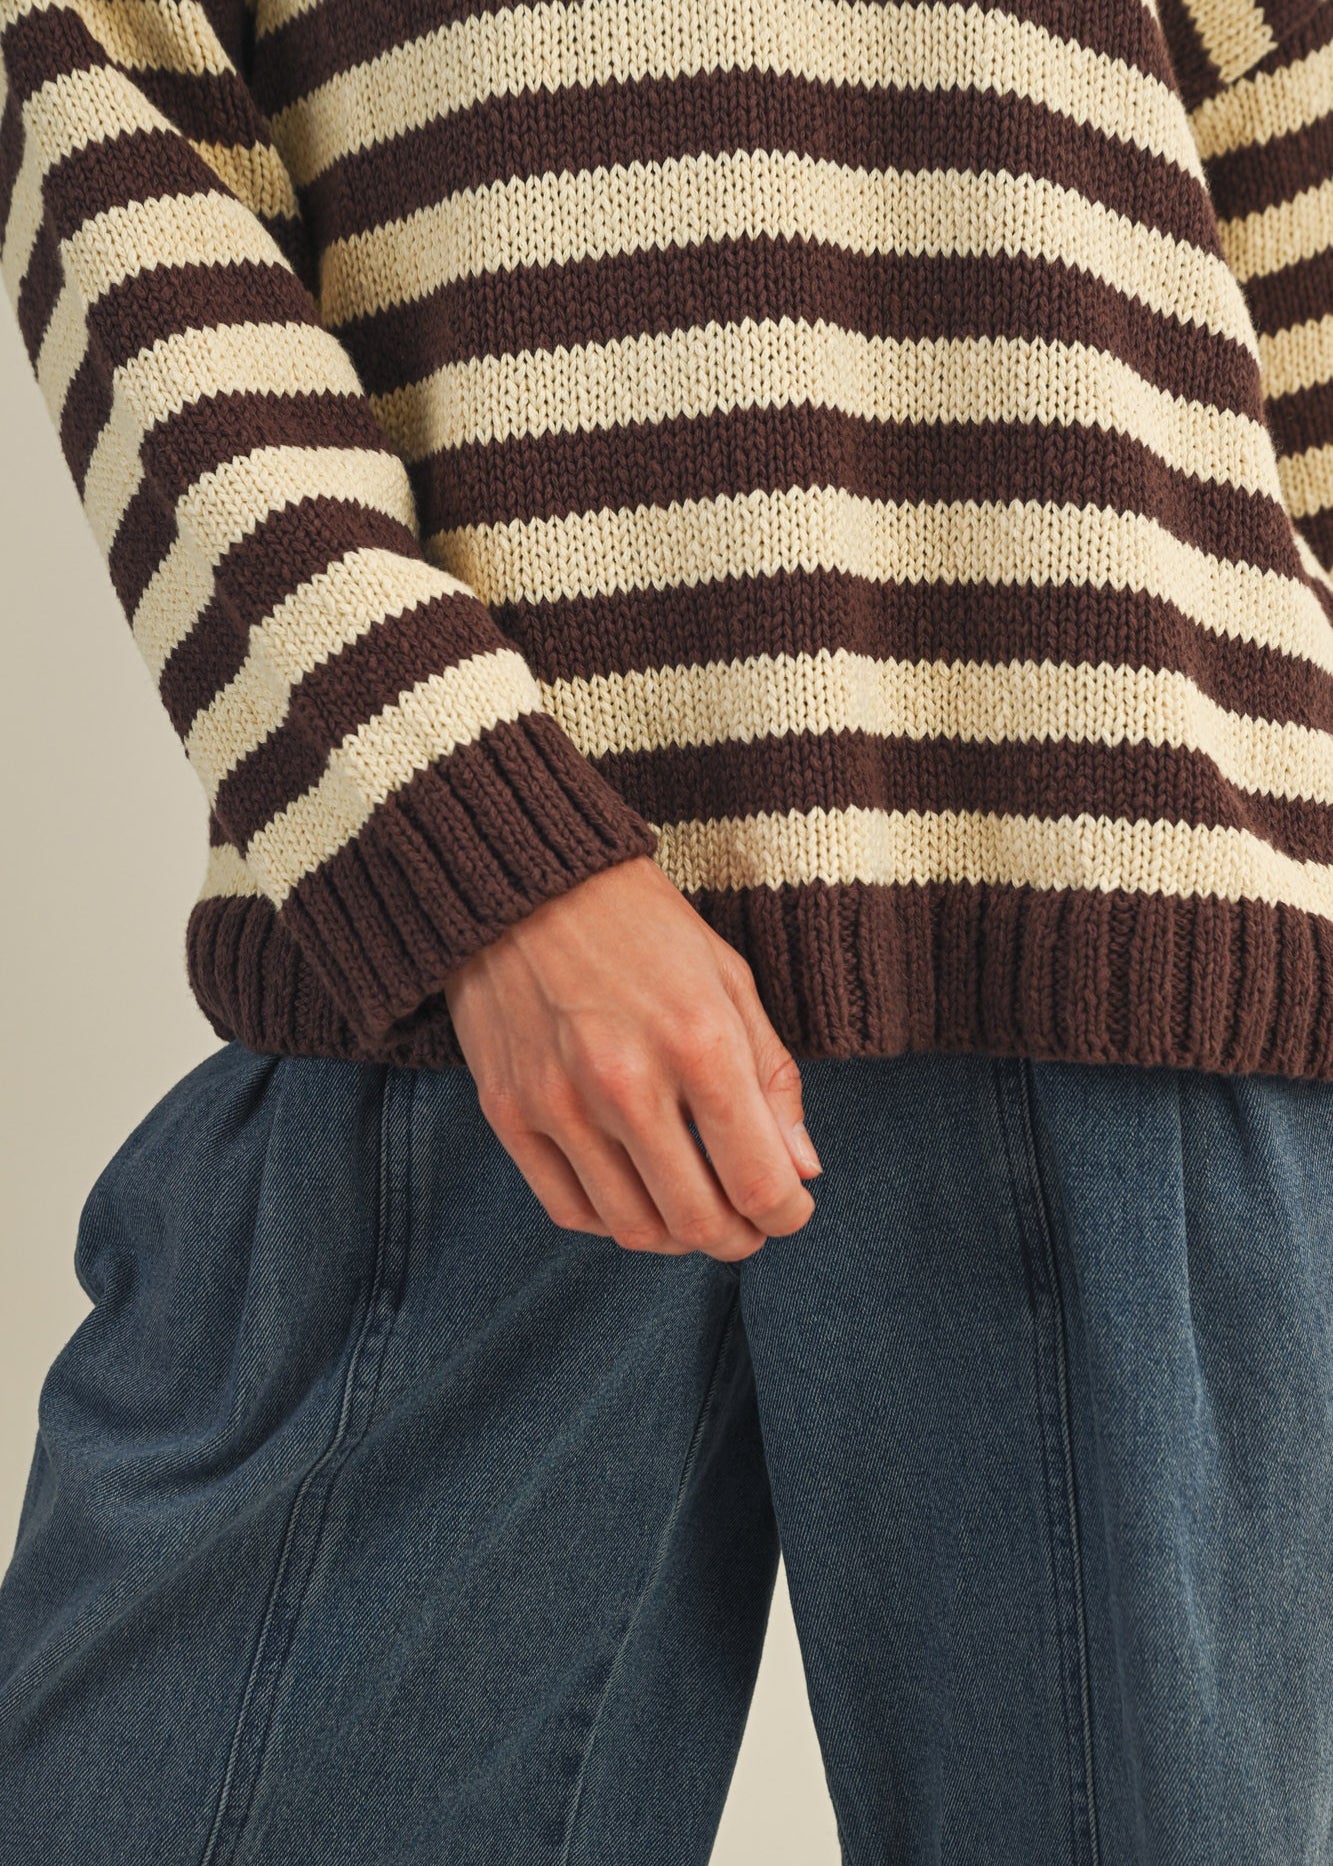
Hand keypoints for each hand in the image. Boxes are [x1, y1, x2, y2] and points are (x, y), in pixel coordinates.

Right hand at [441, 855, 821, 1262]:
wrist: (524, 882)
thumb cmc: (641, 926)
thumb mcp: (729, 981)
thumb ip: (772, 1079)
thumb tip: (801, 1170)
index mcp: (699, 1043)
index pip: (759, 1182)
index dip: (787, 1215)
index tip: (790, 1209)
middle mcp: (627, 1083)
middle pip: (698, 1221)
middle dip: (738, 1238)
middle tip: (748, 1226)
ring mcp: (560, 1104)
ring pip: (634, 1229)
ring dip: (678, 1239)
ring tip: (694, 1214)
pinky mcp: (509, 1113)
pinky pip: (568, 1209)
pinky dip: (612, 1223)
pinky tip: (634, 1198)